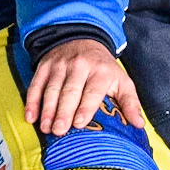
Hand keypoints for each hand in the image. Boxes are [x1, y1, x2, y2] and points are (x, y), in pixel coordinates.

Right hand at [24, 38, 143, 135]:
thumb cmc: (103, 68)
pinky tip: (30, 116)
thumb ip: (130, 103)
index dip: (85, 107)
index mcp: (100, 71)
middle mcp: (79, 66)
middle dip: (63, 111)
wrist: (83, 39)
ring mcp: (60, 65)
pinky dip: (32, 101)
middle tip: (59, 130)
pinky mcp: (45, 66)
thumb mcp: (121, 81)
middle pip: (70, 91)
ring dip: (47, 109)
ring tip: (45, 127)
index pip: (92, 91)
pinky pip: (36, 84)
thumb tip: (139, 125)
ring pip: (51, 88)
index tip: (79, 123)